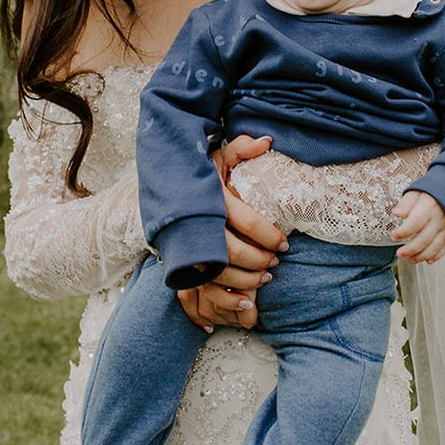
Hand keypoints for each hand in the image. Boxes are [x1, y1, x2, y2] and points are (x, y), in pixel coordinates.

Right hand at [178, 135, 287, 331]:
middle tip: (276, 262)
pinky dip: (222, 303)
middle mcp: (196, 224)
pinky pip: (198, 293)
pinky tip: (242, 303)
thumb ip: (242, 148)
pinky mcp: (177, 264)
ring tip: (264, 279)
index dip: (270, 235)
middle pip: (233, 252)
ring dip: (246, 282)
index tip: (284, 243)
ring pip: (218, 275)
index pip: (247, 222)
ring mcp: (184, 247)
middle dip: (259, 261)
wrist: (160, 187)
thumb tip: (268, 142)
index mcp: (211, 199)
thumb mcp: (217, 157)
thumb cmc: (195, 174)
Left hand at [392, 190, 444, 263]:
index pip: (416, 221)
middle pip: (425, 237)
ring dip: (422, 255)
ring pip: (435, 245)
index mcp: (430, 206)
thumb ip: (406, 202)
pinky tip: (427, 260)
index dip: (404, 231)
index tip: (394, 235)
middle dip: (411, 249)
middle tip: (399, 253)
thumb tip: (397, 213)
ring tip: (410, 260)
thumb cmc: (432, 191)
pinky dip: (436, 255)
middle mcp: (439, 218)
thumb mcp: (417, 190)